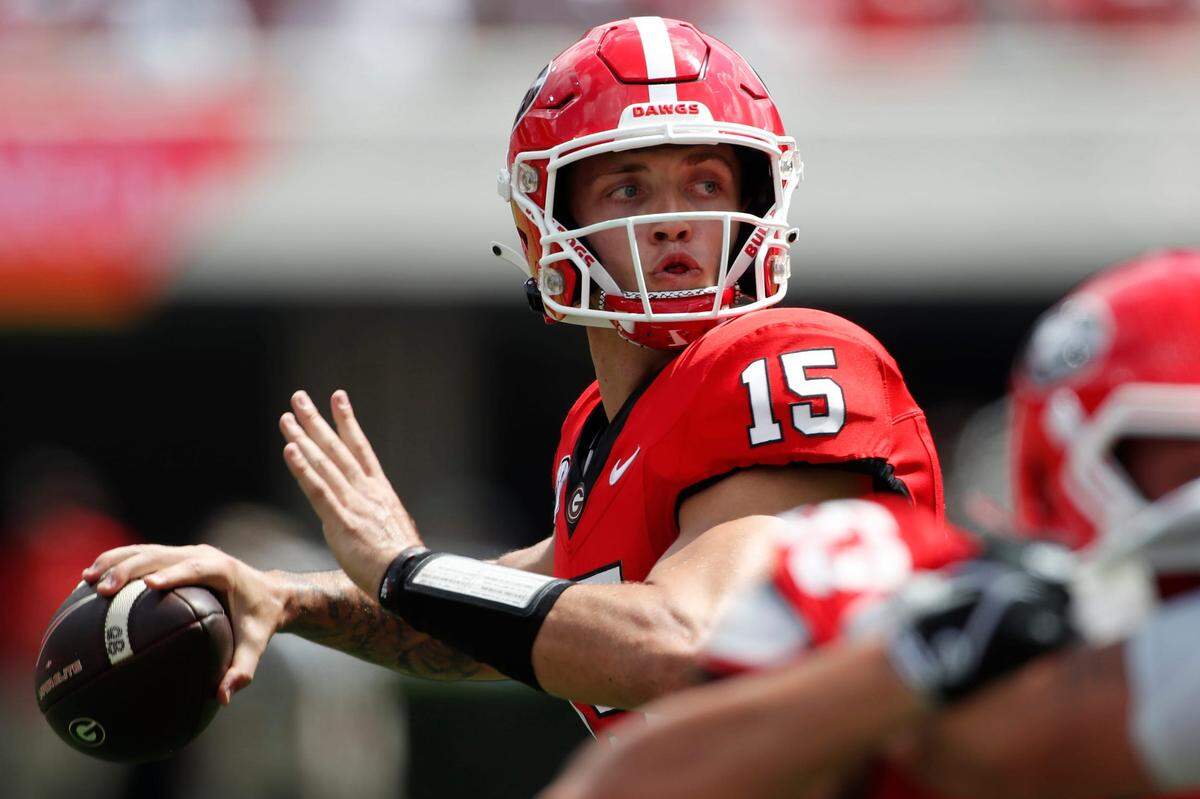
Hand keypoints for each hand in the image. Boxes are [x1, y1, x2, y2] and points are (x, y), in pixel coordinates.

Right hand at [82, 544, 285, 704]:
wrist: (270, 593)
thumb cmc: (261, 620)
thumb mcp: (255, 645)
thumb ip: (242, 670)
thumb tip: (222, 697)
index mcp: (223, 571)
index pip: (196, 568)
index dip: (173, 573)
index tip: (148, 586)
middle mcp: (203, 555)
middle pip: (161, 554)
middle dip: (130, 568)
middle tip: (102, 589)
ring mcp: (188, 553)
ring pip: (146, 550)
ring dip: (115, 562)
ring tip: (86, 581)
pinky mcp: (176, 557)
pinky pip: (143, 556)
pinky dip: (116, 563)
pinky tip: (90, 581)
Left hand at [280, 389, 420, 595]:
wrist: (407, 576)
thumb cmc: (401, 562)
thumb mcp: (393, 529)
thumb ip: (377, 516)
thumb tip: (371, 515)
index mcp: (380, 491)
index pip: (360, 448)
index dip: (347, 421)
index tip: (338, 398)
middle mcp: (366, 490)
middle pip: (337, 448)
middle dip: (317, 421)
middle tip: (300, 397)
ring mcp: (354, 503)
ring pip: (325, 463)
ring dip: (303, 438)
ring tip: (286, 417)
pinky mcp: (342, 521)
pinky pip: (318, 490)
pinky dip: (303, 469)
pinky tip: (290, 450)